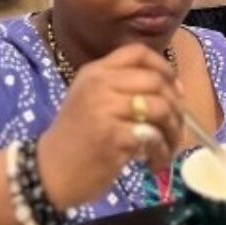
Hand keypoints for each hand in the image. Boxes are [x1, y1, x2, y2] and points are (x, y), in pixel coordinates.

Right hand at [37, 44, 183, 209]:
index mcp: (96, 70)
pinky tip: (154, 162)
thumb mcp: (91, 98)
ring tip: (167, 147)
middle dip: (174, 104)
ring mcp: (105, 109)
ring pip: (159, 108)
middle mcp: (100, 83)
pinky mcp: (112, 136)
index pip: (138, 52)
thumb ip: (122, 87)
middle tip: (176, 125)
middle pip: (154, 80)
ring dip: (172, 130)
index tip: (175, 88)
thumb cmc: (76, 136)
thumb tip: (171, 89)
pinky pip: (152, 136)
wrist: (50, 172)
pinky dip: (161, 151)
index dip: (164, 67)